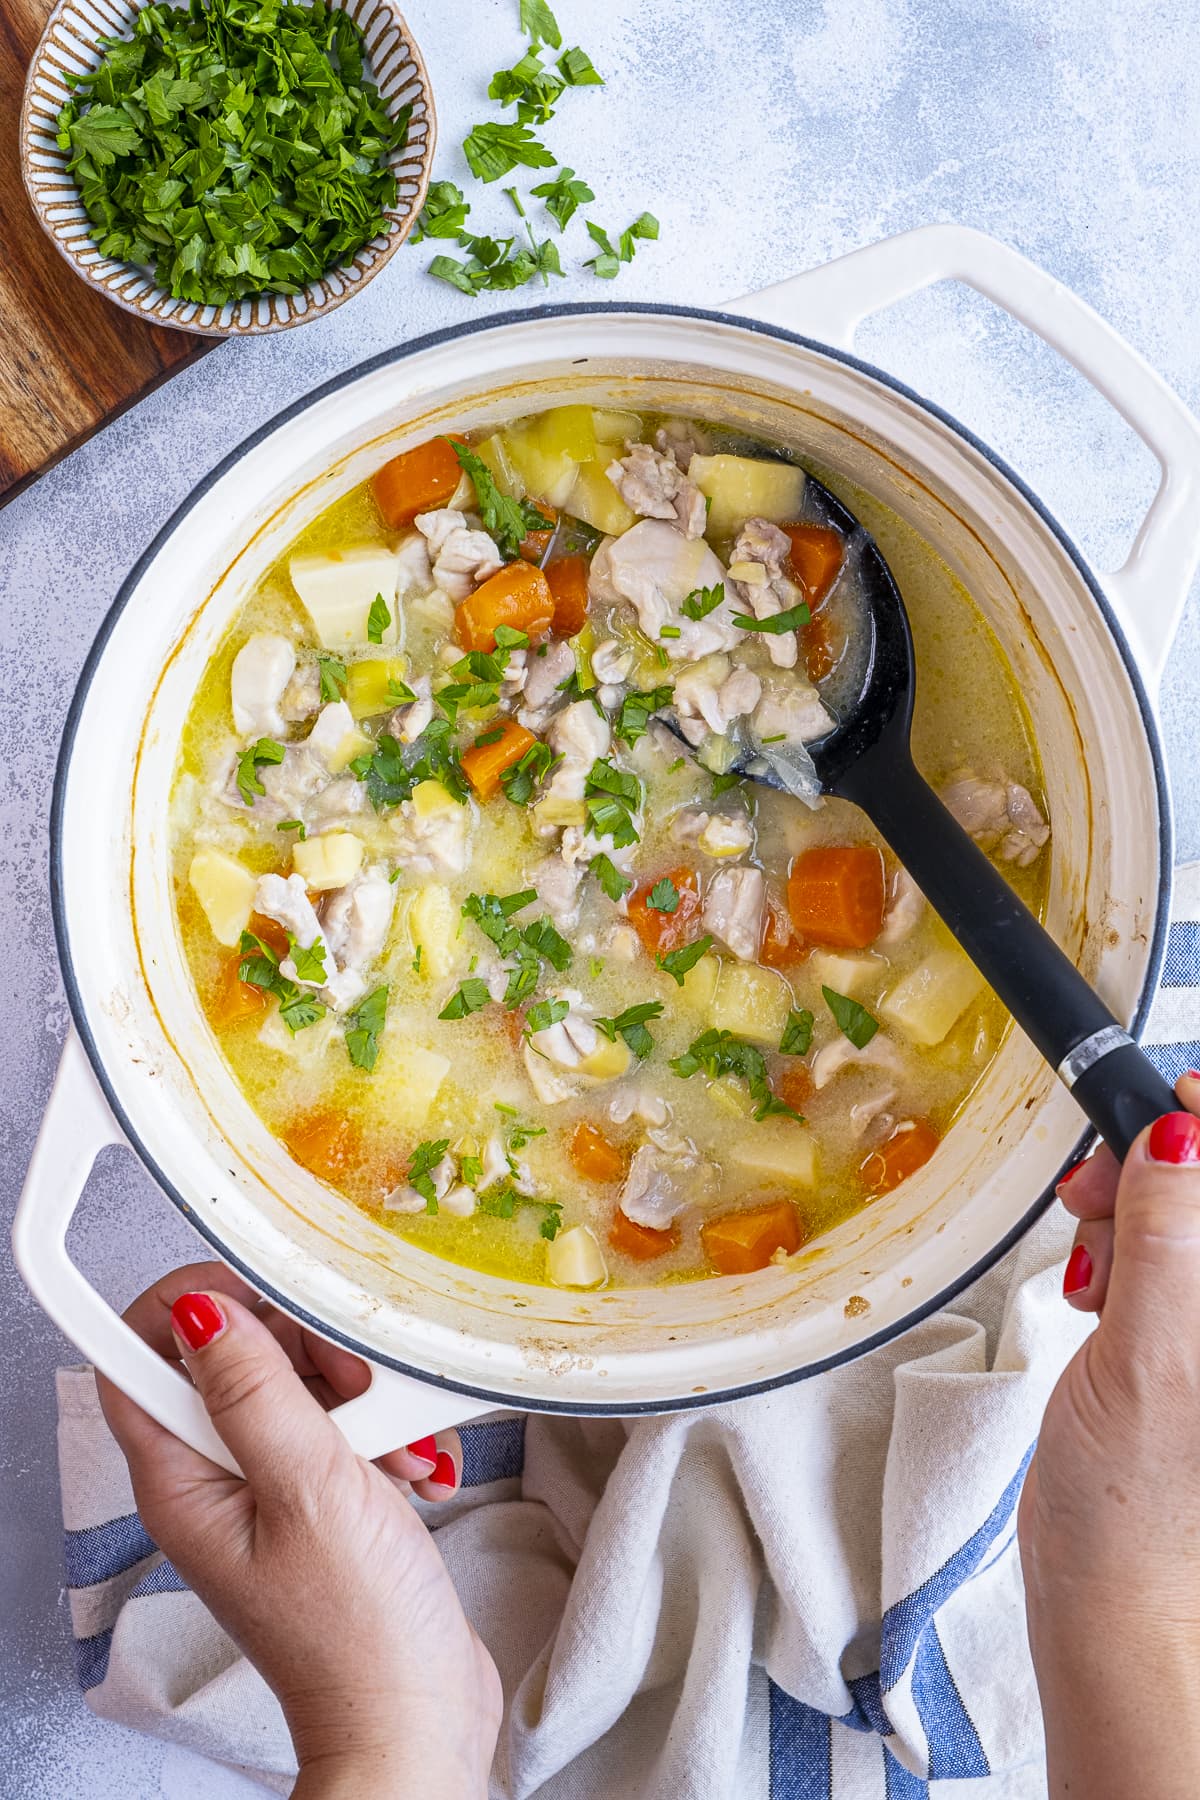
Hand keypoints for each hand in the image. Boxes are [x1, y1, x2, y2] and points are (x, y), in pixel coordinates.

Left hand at [96, 1262, 501, 1799]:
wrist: (417, 1716)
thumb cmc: (357, 1632)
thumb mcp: (308, 1489)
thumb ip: (255, 1392)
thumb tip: (204, 1309)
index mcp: (182, 1480)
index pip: (138, 1356)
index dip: (186, 1304)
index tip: (256, 1284)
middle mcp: (214, 1482)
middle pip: (233, 1358)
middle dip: (304, 1348)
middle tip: (354, 1382)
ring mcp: (269, 1492)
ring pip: (298, 1386)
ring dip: (362, 1395)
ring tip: (398, 1443)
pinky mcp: (321, 1502)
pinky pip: (344, 1428)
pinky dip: (387, 1433)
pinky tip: (415, 1469)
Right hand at [1018, 1079, 1199, 1799]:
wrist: (1112, 1585)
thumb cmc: (1143, 1504)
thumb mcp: (1152, 1355)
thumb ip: (1169, 1238)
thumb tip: (1181, 1134)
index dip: (1198, 1122)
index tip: (1149, 1114)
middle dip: (1153, 1165)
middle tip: (1095, 1190)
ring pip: (1179, 1209)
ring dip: (1128, 1211)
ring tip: (1091, 1262)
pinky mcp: (1185, 1333)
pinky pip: (1160, 1252)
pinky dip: (1119, 1251)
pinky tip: (1096, 1290)